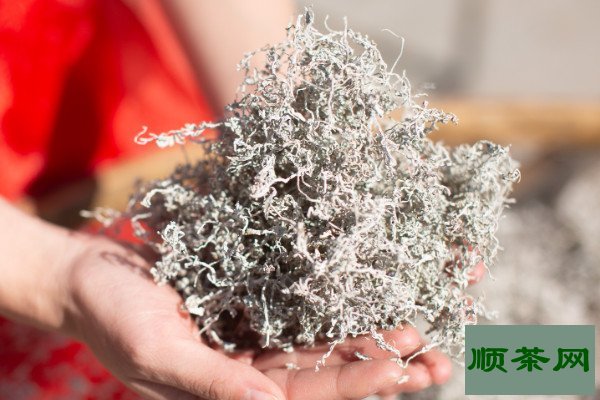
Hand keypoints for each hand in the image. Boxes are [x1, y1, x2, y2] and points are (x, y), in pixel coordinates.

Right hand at [62, 235, 453, 399]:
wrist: (93, 274)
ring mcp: (255, 332)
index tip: (399, 368)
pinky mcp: (254, 299)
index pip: (303, 395)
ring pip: (322, 339)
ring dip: (368, 334)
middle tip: (432, 356)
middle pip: (325, 372)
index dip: (352, 384)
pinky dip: (336, 299)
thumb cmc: (114, 317)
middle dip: (377, 366)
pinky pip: (302, 303)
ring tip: (418, 326)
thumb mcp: (159, 353)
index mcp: (231, 391)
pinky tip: (371, 291)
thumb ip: (215, 382)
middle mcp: (251, 368)